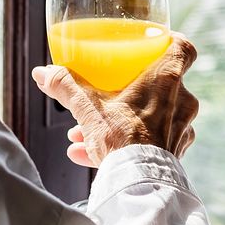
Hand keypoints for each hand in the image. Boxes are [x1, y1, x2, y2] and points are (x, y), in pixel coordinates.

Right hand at [31, 34, 199, 167]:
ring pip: (150, 116)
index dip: (172, 42)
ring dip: (121, 120)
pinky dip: (127, 144)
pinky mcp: (177, 152)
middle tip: (105, 97)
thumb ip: (65, 86)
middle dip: (127, 92)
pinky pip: (150, 142)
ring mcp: (181, 128)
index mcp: (166, 79)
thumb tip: (42, 73)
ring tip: (86, 132)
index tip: (156, 43)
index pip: (183, 48)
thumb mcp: (87, 108)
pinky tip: (92, 154)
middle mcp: (182, 101)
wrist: (138, 183)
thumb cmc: (121, 139)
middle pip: (159, 85)